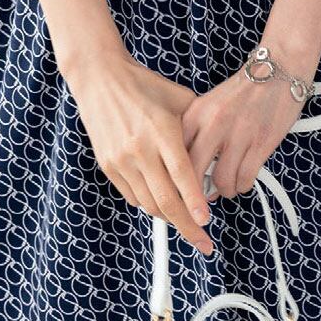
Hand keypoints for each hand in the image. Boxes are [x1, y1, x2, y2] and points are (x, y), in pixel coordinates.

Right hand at [64, 49, 213, 255]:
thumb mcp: (179, 99)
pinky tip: (161, 201)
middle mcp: (140, 149)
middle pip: (166, 200)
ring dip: (169, 217)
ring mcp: (121, 159)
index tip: (207, 221)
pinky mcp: (108, 165)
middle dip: (187, 226)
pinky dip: (149, 204)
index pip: (183, 175)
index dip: (196, 202)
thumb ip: (198, 126)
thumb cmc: (144, 86)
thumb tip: (218, 152)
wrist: (101, 78)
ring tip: (185, 220)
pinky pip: (132, 196)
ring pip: (149, 204)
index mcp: (162, 131)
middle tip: (203, 242)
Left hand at [182, 65, 305, 201]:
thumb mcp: (209, 104)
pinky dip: (242, 185)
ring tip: (225, 186)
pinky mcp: (261, 144)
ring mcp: (238, 135)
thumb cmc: (244, 89)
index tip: (177, 188)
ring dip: (223, 190)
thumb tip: (187, 168)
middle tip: (199, 197)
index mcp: (196, 113)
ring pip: (220, 182)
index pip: (173, 154)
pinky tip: (242, 179)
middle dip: (194, 192)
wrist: (278, 69)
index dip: (173, 177)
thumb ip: (196, 132)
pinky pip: (245, 179)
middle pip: (192, 173)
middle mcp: (213, 124)